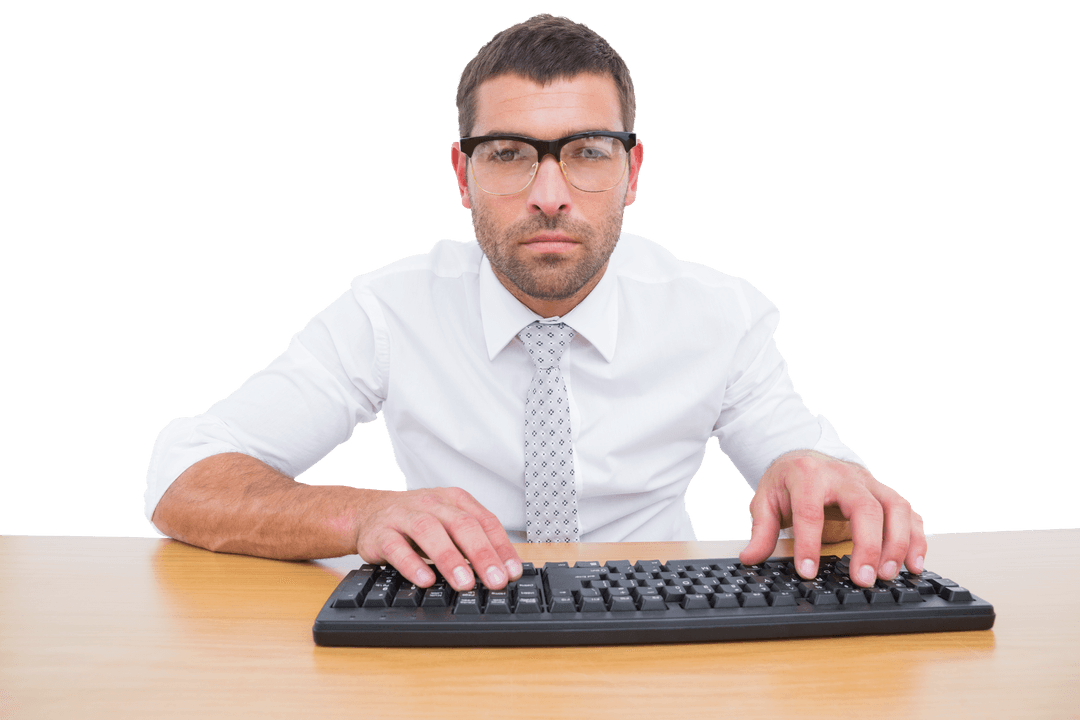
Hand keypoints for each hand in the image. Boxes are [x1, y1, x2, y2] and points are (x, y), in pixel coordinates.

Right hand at [353, 487, 522, 591]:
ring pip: (429, 531)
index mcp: (454, 500)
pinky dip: (411, 564)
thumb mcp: (447, 524)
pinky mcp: (380, 533)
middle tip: (495, 580)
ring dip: (449, 558)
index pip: (485, 521)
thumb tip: (501, 571)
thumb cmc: (416, 520)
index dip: (501, 547)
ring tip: (464, 583)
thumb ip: (472, 543)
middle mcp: (432, 504)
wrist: (368, 513)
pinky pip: (396, 547)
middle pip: (461, 524)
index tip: (512, 572)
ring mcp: (404, 516)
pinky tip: (425, 580)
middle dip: (482, 554)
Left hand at [739, 450, 925, 586]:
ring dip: (898, 544)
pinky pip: (910, 514)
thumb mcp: (766, 500)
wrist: (806, 455)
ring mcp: (870, 483)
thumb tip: (750, 558)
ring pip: (895, 508)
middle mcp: (844, 476)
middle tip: (863, 579)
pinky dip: (916, 539)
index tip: (808, 572)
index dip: (809, 543)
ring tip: (889, 575)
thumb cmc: (789, 479)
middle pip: (865, 507)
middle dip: (868, 546)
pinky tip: (914, 565)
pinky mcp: (886, 493)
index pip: (810, 510)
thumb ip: (760, 530)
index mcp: (808, 475)